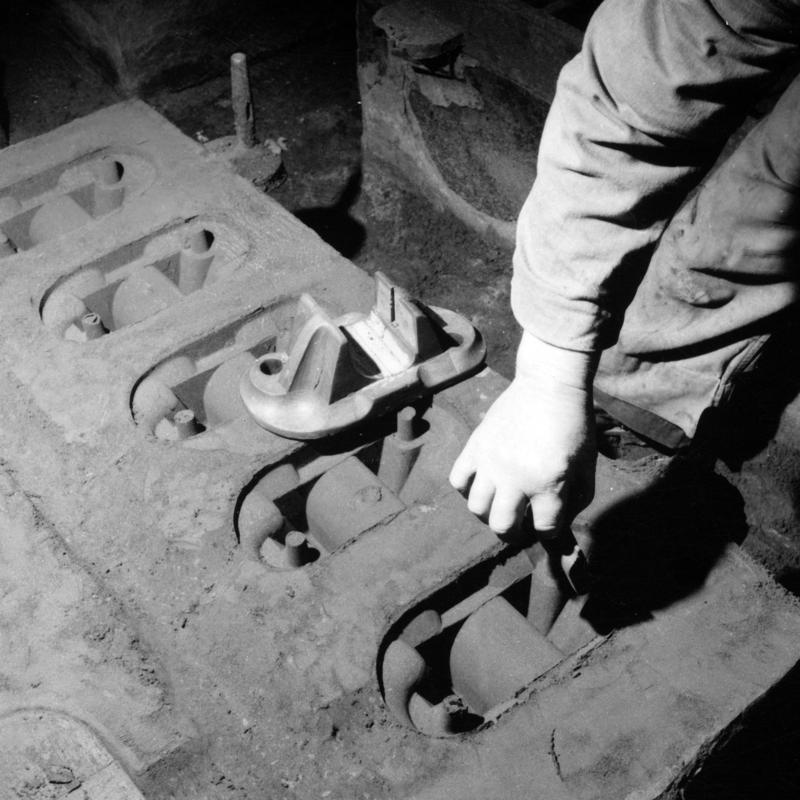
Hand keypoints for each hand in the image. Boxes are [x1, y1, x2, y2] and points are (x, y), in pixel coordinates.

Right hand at [449, 333, 597, 537]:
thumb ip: (577, 500)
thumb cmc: (574, 426)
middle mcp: (516, 477)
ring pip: (477, 508)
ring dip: (490, 514)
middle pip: (503, 527)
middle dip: (515, 534)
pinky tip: (483, 485)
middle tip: (521, 526)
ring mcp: (491, 462)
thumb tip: (559, 526)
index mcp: (548, 482)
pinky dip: (468, 490)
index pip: (544, 529)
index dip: (549, 531)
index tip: (549, 523)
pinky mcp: (475, 446)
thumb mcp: (587, 466)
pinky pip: (458, 481)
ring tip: (501, 506)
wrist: (549, 385)